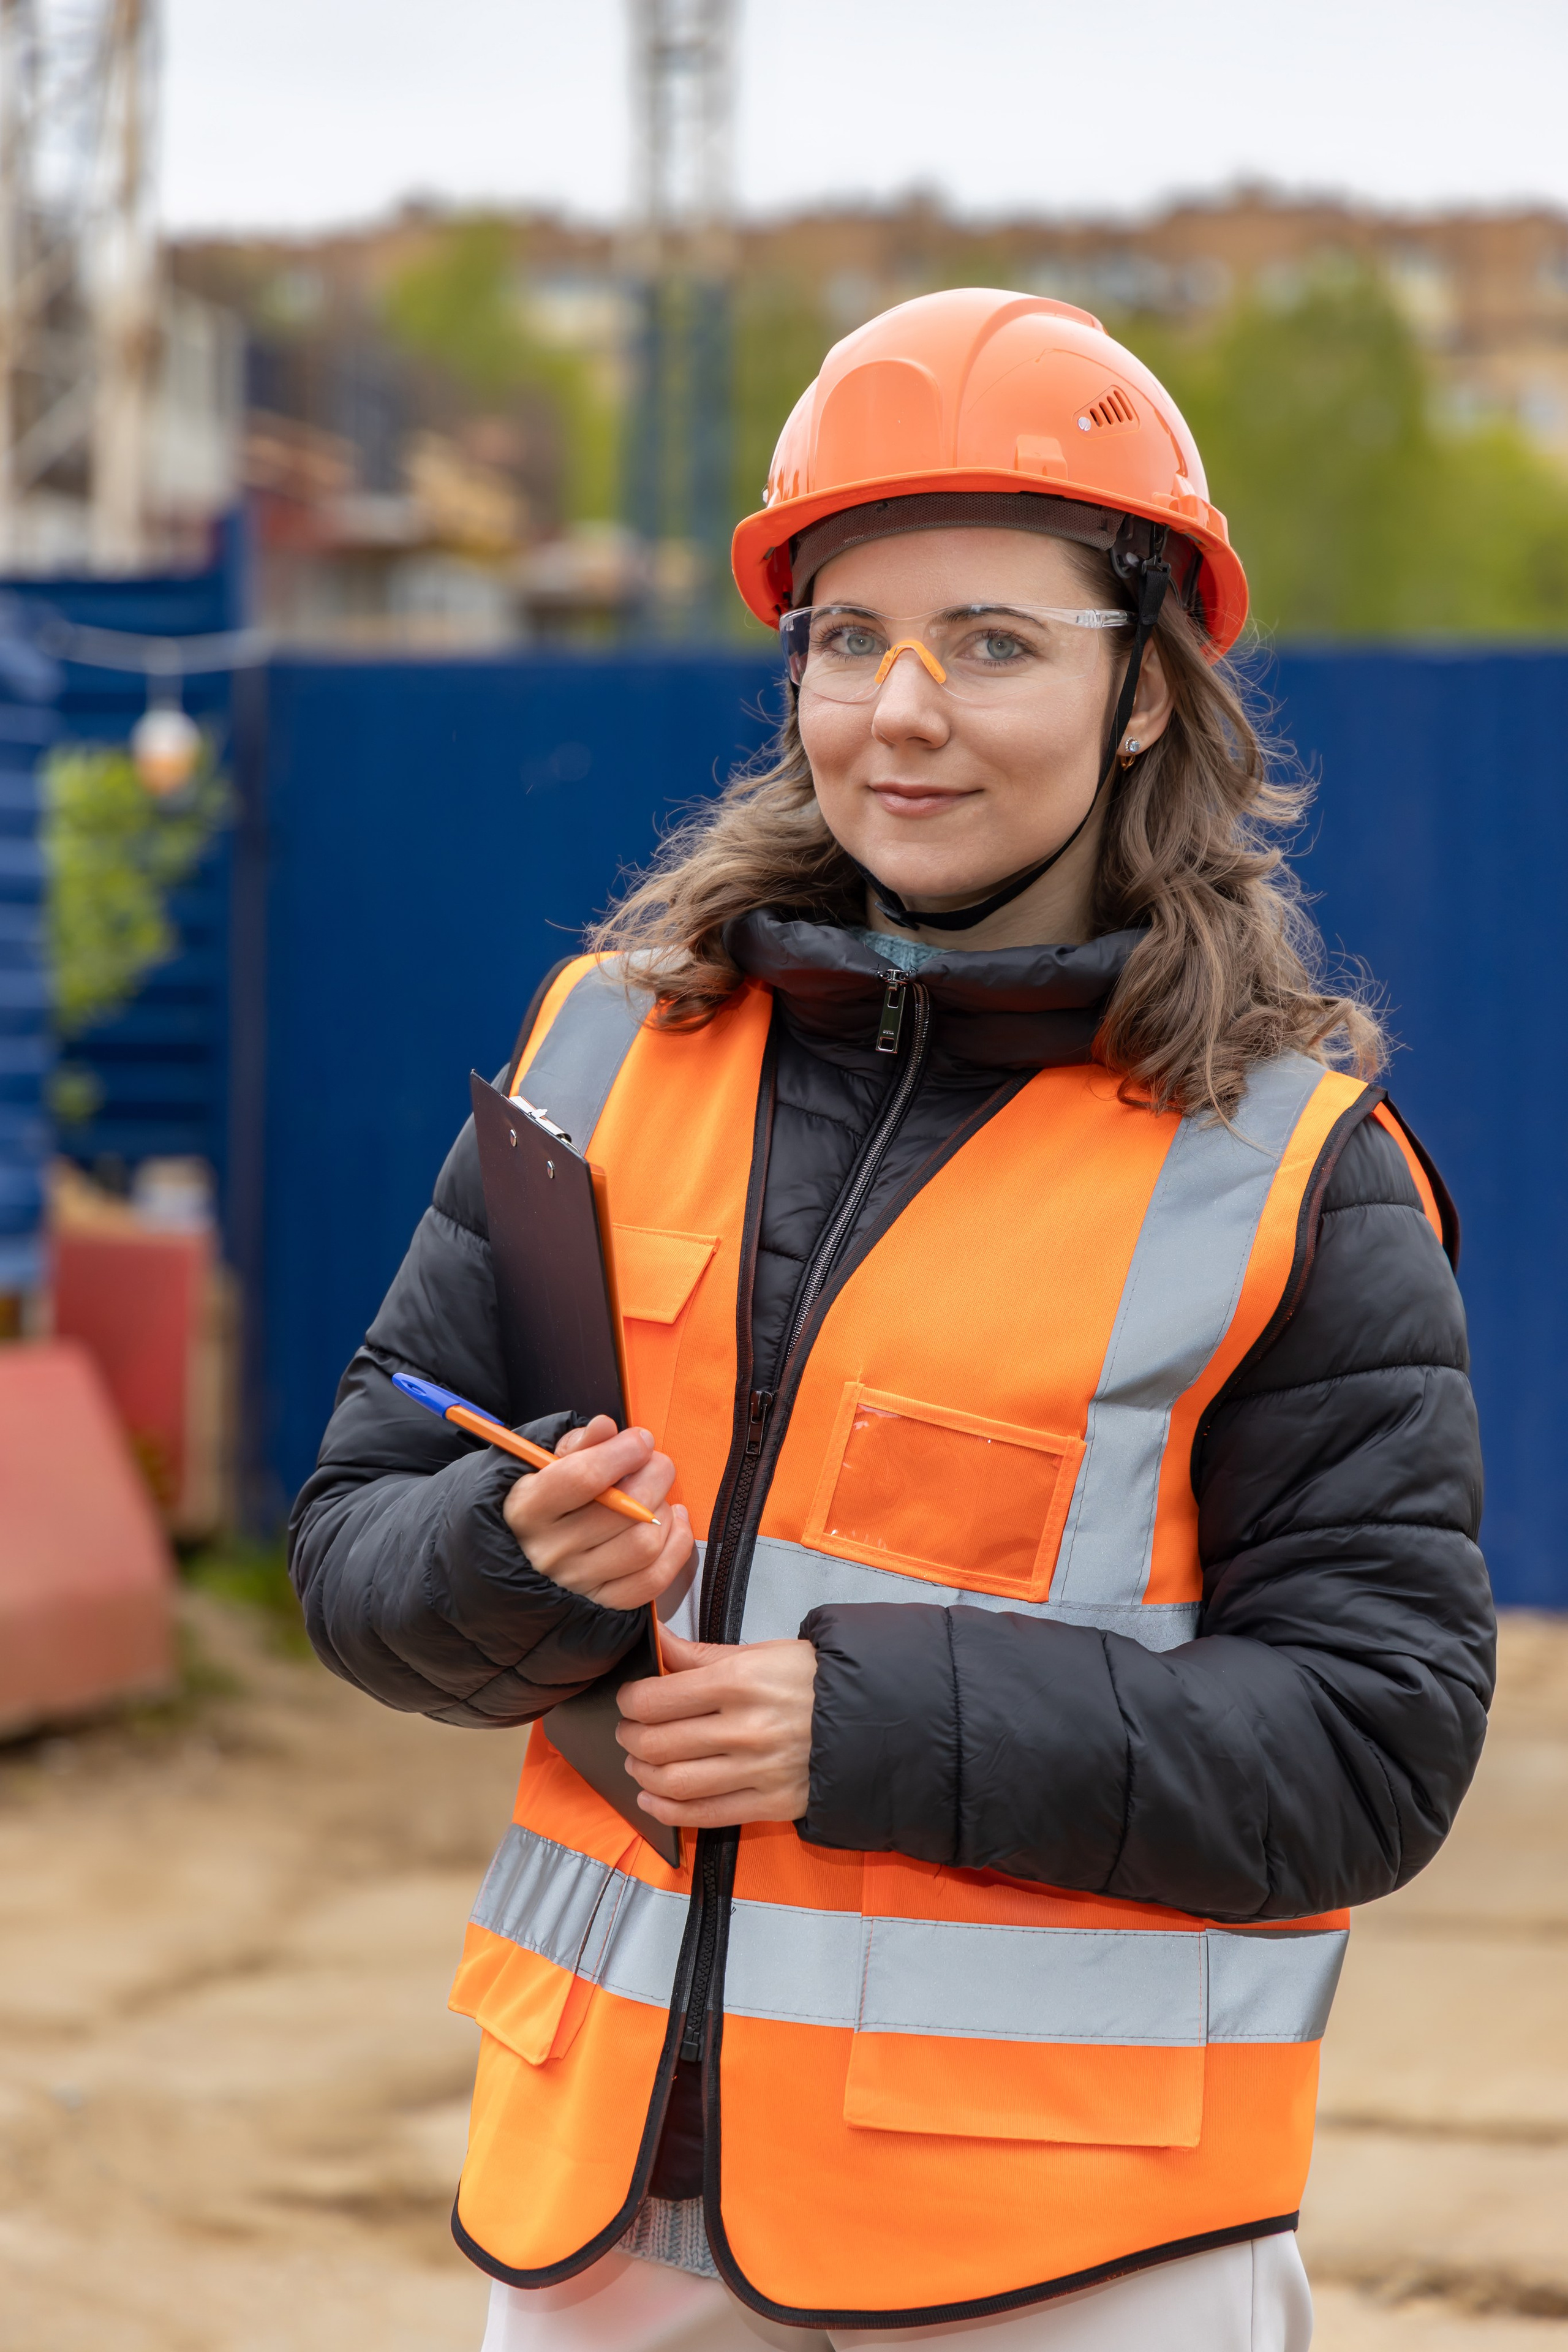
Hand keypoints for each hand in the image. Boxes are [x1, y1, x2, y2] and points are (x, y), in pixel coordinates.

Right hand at [501, 1415, 693, 1611]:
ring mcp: (578, 1581)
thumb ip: (576, 1443)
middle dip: (654, 1474)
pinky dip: (675, 1545)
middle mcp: (551, 1550)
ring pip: (645, 1543)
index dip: (622, 1453)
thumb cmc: (543, 1496)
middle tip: (654, 1462)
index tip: (640, 1440)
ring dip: (664, 1511)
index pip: (583, 1478)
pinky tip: (671, 1521)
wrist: (525, 1548)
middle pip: (626, 1510)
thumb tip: (605, 1427)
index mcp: (528, 1509)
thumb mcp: (544, 1463)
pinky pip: (655, 1578)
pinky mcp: (604, 1601)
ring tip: (656, 1495)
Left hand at [615, 1632, 817, 1828]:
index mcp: (739, 1681)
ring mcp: (758, 1770)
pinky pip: (705, 1815)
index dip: (630, 1701)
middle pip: (657, 1743)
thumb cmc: (814, 1679)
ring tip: (640, 1761)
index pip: (655, 1699)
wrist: (876, 1715)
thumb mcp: (759, 1652)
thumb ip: (699, 1654)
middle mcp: (745, 1729)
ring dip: (643, 1773)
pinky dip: (668, 1811)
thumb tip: (655, 1641)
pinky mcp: (771, 1804)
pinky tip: (653, 1799)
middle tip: (629, 1731)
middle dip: (630, 1737)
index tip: (630, 1700)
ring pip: (674, 1782)